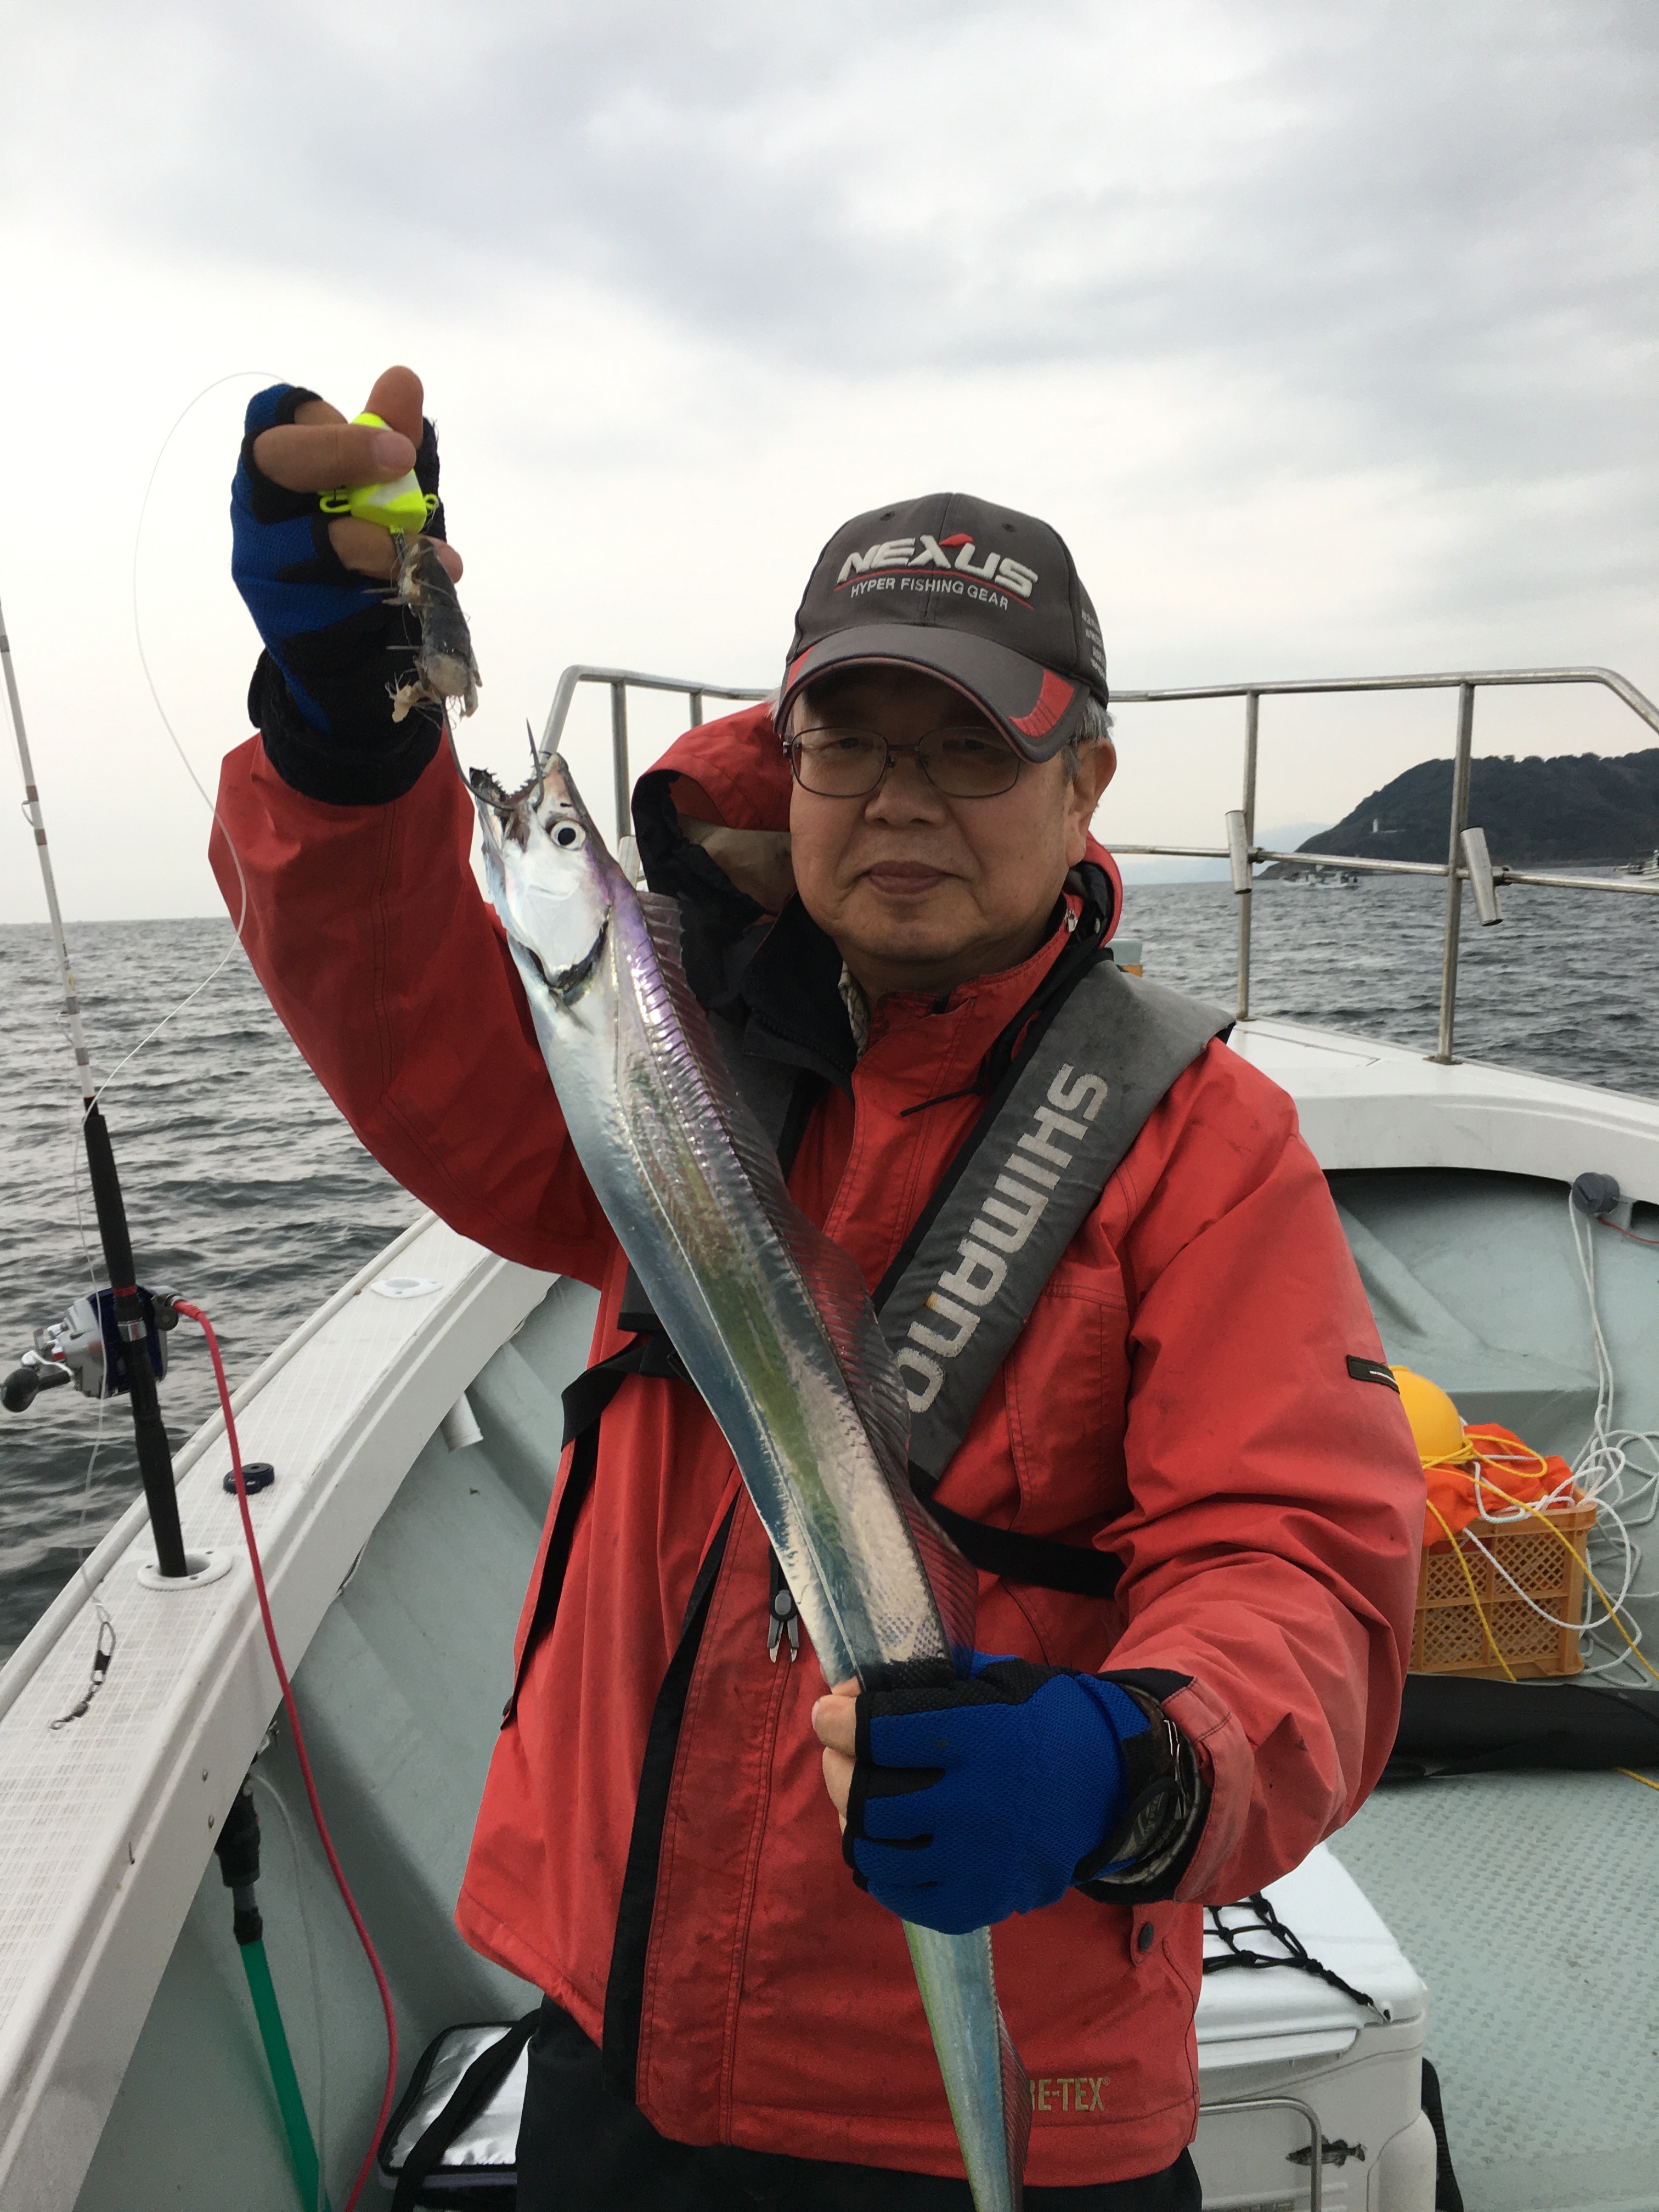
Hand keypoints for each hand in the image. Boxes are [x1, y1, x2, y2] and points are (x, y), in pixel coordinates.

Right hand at [230, 366, 461, 781]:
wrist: (350, 647)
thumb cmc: (362, 546)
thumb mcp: (381, 488)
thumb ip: (388, 436)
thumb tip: (403, 378)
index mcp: (274, 460)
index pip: (278, 413)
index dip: (327, 416)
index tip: (386, 436)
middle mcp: (256, 505)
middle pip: (276, 461)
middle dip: (341, 454)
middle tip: (402, 458)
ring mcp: (263, 561)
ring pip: (310, 539)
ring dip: (379, 542)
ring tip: (437, 556)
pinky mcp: (284, 616)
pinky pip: (330, 600)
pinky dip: (381, 593)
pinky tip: (420, 590)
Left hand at [812, 1656, 1155, 1933]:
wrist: (1114, 1787)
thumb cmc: (1046, 1722)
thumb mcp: (992, 1681)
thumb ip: (921, 1683)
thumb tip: (846, 1693)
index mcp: (978, 1738)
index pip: (877, 1733)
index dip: (838, 1720)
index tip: (827, 1714)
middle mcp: (973, 1804)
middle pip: (868, 1795)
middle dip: (837, 1768)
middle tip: (837, 1755)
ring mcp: (975, 1862)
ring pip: (876, 1851)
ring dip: (852, 1821)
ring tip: (857, 1802)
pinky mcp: (980, 1903)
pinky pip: (902, 1896)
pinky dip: (880, 1872)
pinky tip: (883, 1846)